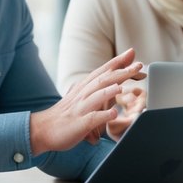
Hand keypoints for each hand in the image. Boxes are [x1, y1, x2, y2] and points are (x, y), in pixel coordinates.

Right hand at [29, 49, 145, 153]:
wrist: (43, 130)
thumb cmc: (66, 114)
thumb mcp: (82, 97)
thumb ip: (98, 88)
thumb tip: (116, 81)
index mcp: (85, 87)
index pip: (103, 70)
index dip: (118, 61)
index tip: (133, 52)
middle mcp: (83, 94)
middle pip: (103, 80)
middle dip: (121, 71)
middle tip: (139, 65)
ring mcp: (81, 109)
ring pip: (96, 96)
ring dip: (110, 91)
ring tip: (123, 86)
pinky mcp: (79, 123)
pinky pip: (92, 119)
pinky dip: (103, 115)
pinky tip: (114, 114)